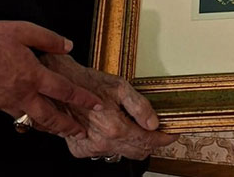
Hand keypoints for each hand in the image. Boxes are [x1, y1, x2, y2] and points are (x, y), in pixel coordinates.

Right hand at [0, 21, 102, 137]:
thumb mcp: (24, 30)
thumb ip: (49, 39)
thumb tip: (68, 45)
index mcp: (33, 75)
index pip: (65, 91)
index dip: (83, 99)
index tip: (97, 106)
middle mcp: (22, 93)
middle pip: (50, 117)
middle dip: (68, 127)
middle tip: (81, 133)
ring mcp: (7, 102)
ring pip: (33, 120)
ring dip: (50, 127)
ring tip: (61, 130)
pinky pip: (16, 116)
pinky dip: (29, 120)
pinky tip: (33, 116)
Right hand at [42, 54, 176, 159]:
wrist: (61, 84)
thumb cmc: (89, 82)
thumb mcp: (120, 87)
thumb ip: (140, 106)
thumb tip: (154, 123)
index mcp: (115, 128)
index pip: (148, 141)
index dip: (164, 138)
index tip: (172, 133)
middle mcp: (103, 143)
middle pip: (137, 152)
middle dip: (150, 141)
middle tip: (157, 129)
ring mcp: (91, 149)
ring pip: (121, 152)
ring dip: (131, 141)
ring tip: (130, 122)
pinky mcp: (80, 149)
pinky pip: (104, 151)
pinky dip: (112, 141)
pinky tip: (110, 126)